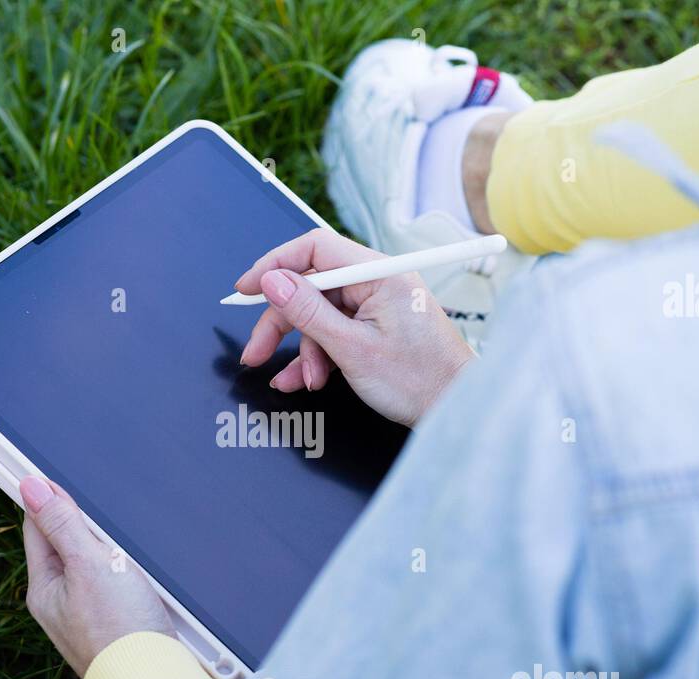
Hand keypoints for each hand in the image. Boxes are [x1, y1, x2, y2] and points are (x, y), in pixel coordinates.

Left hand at [20, 476, 171, 676]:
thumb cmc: (120, 629)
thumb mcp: (90, 564)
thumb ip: (63, 525)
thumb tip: (31, 487)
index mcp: (45, 588)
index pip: (38, 528)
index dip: (50, 499)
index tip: (55, 473)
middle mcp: (62, 604)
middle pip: (70, 546)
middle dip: (89, 528)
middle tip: (107, 515)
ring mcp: (90, 617)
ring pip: (98, 567)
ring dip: (114, 553)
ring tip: (130, 550)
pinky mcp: (119, 626)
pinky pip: (119, 588)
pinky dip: (131, 576)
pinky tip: (145, 575)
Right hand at [235, 228, 475, 426]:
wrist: (452, 410)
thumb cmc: (419, 381)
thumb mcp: (351, 348)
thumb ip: (307, 312)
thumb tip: (272, 281)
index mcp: (379, 274)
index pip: (314, 249)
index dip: (274, 265)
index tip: (246, 289)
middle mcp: (378, 282)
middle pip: (311, 287)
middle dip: (281, 322)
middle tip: (256, 351)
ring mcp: (377, 305)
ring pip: (319, 316)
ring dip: (304, 350)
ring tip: (303, 381)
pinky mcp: (376, 326)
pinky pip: (335, 332)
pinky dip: (318, 356)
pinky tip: (306, 380)